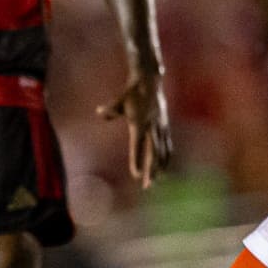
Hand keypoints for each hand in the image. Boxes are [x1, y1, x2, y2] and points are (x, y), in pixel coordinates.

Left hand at [97, 72, 171, 187]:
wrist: (150, 81)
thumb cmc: (132, 92)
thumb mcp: (120, 100)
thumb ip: (111, 108)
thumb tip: (100, 112)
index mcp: (140, 123)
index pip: (138, 146)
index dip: (137, 161)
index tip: (136, 175)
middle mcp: (152, 127)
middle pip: (153, 153)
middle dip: (151, 170)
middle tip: (147, 186)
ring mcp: (161, 127)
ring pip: (162, 151)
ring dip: (160, 167)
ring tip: (156, 181)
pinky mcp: (165, 126)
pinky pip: (168, 145)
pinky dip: (167, 157)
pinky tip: (165, 168)